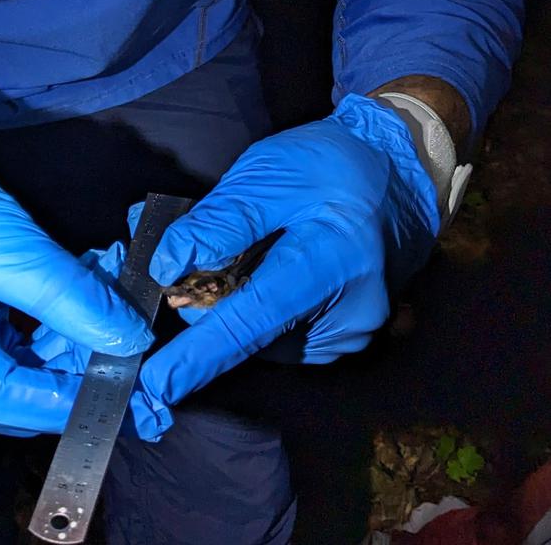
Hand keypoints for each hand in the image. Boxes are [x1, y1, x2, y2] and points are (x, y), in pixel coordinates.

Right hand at [0, 114, 152, 435]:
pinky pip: (9, 361)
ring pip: (19, 381)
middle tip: (127, 344)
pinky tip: (80, 312)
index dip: (71, 397)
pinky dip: (48, 340)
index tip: (126, 385)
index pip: (8, 400)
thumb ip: (71, 297)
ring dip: (68, 352)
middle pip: (15, 398)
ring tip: (108, 314)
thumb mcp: (8, 247)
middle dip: (74, 371)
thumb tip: (129, 340)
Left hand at [134, 93, 440, 439]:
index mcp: (328, 263)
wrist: (393, 173)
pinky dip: (255, 312)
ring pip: (260, 340)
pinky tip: (262, 275)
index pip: (250, 322)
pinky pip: (279, 337)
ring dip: (230, 309)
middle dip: (203, 309)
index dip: (198, 356)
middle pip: (248, 335)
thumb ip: (217, 221)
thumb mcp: (267, 174)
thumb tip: (165, 267)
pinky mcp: (342, 338)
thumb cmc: (327, 167)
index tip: (159, 385)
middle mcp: (346, 314)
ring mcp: (349, 333)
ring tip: (238, 259)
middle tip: (183, 266)